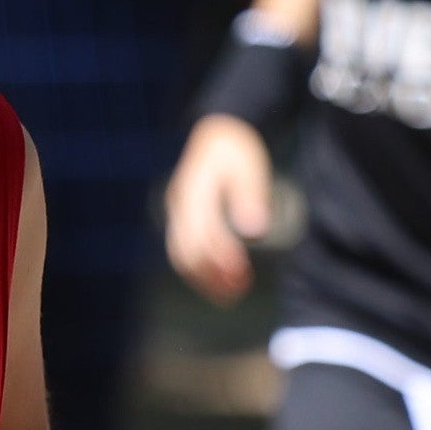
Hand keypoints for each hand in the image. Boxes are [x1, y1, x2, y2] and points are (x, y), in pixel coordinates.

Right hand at [165, 117, 271, 300]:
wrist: (216, 133)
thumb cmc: (236, 149)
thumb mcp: (249, 165)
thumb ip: (251, 196)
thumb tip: (254, 233)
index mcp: (194, 189)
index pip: (202, 233)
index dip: (222, 257)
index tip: (244, 274)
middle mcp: (178, 203)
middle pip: (186, 250)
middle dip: (211, 275)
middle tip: (239, 292)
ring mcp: (176, 212)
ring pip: (181, 256)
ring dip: (204, 279)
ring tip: (232, 295)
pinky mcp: (180, 220)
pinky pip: (183, 252)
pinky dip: (200, 271)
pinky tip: (223, 282)